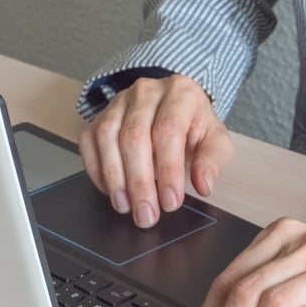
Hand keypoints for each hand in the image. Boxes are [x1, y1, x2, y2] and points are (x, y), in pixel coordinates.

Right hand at [78, 75, 233, 227]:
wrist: (177, 111)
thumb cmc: (195, 129)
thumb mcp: (216, 142)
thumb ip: (212, 162)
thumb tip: (203, 185)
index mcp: (180, 93)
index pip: (168, 131)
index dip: (168, 170)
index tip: (171, 202)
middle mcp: (146, 92)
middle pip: (134, 137)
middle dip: (140, 182)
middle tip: (146, 214)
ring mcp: (119, 102)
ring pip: (108, 137)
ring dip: (115, 178)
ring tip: (126, 207)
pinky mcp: (100, 115)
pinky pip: (89, 141)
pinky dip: (97, 170)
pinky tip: (111, 192)